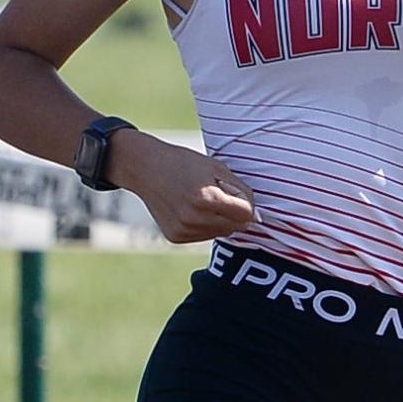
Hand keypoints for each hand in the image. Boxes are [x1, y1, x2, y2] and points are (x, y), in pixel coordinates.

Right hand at [111, 130, 256, 242]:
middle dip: (234, 213)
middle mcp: (194, 218)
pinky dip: (205, 225)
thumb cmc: (184, 164)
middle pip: (236, 226)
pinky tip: (191, 209)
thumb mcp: (217, 168)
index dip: (245, 203)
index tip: (234, 192)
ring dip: (220, 220)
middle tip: (216, 194)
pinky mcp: (176, 237)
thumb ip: (241, 192)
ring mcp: (184, 230)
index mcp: (206, 198)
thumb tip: (257, 217)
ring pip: (222, 233)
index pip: (246, 214)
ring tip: (202, 200)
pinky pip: (205, 236)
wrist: (145, 169)